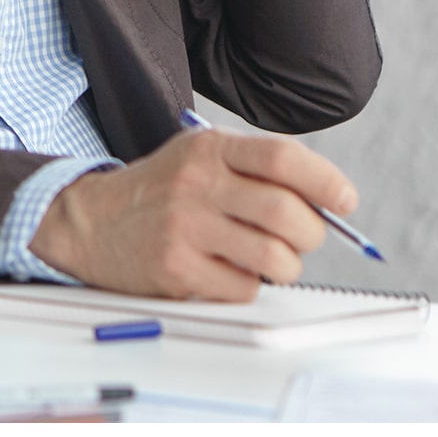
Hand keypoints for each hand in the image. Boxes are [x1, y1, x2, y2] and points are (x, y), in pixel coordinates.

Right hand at [29, 128, 359, 300]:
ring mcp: (186, 226)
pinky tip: (226, 269)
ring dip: (285, 265)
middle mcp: (198, 183)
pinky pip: (245, 289)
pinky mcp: (176, 268)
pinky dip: (248, 286)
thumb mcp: (201, 157)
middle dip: (312, 233)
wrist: (92, 219)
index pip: (283, 157)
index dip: (325, 181)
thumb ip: (256, 169)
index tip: (345, 200)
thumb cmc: (163, 188)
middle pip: (288, 213)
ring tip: (266, 257)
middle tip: (303, 237)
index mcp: (210, 147)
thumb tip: (328, 202)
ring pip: (275, 258)